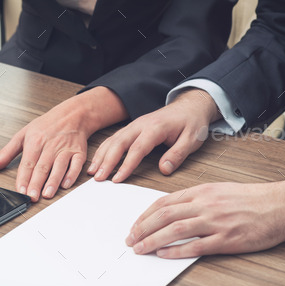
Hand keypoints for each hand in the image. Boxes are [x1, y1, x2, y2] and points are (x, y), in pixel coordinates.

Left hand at [0, 87, 127, 201]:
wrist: (72, 114)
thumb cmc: (47, 125)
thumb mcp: (23, 134)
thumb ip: (7, 153)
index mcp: (35, 141)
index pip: (27, 163)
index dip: (23, 178)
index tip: (20, 191)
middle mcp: (50, 146)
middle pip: (42, 167)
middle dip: (36, 183)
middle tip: (32, 197)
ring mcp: (65, 149)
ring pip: (59, 166)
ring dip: (53, 181)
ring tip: (47, 194)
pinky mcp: (79, 152)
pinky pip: (76, 164)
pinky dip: (72, 174)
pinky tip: (66, 184)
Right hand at [88, 88, 221, 181]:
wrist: (189, 106)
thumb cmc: (191, 123)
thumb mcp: (192, 139)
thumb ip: (178, 154)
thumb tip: (164, 169)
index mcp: (155, 127)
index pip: (138, 148)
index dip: (126, 165)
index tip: (118, 179)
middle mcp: (141, 125)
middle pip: (119, 143)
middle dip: (107, 161)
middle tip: (98, 178)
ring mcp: (134, 126)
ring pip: (113, 140)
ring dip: (101, 156)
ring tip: (92, 173)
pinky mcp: (131, 129)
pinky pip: (114, 139)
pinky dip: (103, 150)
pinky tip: (97, 162)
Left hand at [126, 177, 284, 257]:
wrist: (280, 205)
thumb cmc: (251, 199)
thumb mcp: (219, 190)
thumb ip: (195, 199)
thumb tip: (171, 210)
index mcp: (202, 192)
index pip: (164, 202)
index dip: (145, 215)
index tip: (134, 225)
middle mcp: (205, 205)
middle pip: (164, 216)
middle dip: (142, 228)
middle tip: (130, 239)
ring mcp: (216, 222)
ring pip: (175, 230)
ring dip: (153, 240)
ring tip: (140, 249)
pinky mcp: (227, 239)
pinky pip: (196, 246)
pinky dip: (176, 251)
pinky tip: (163, 255)